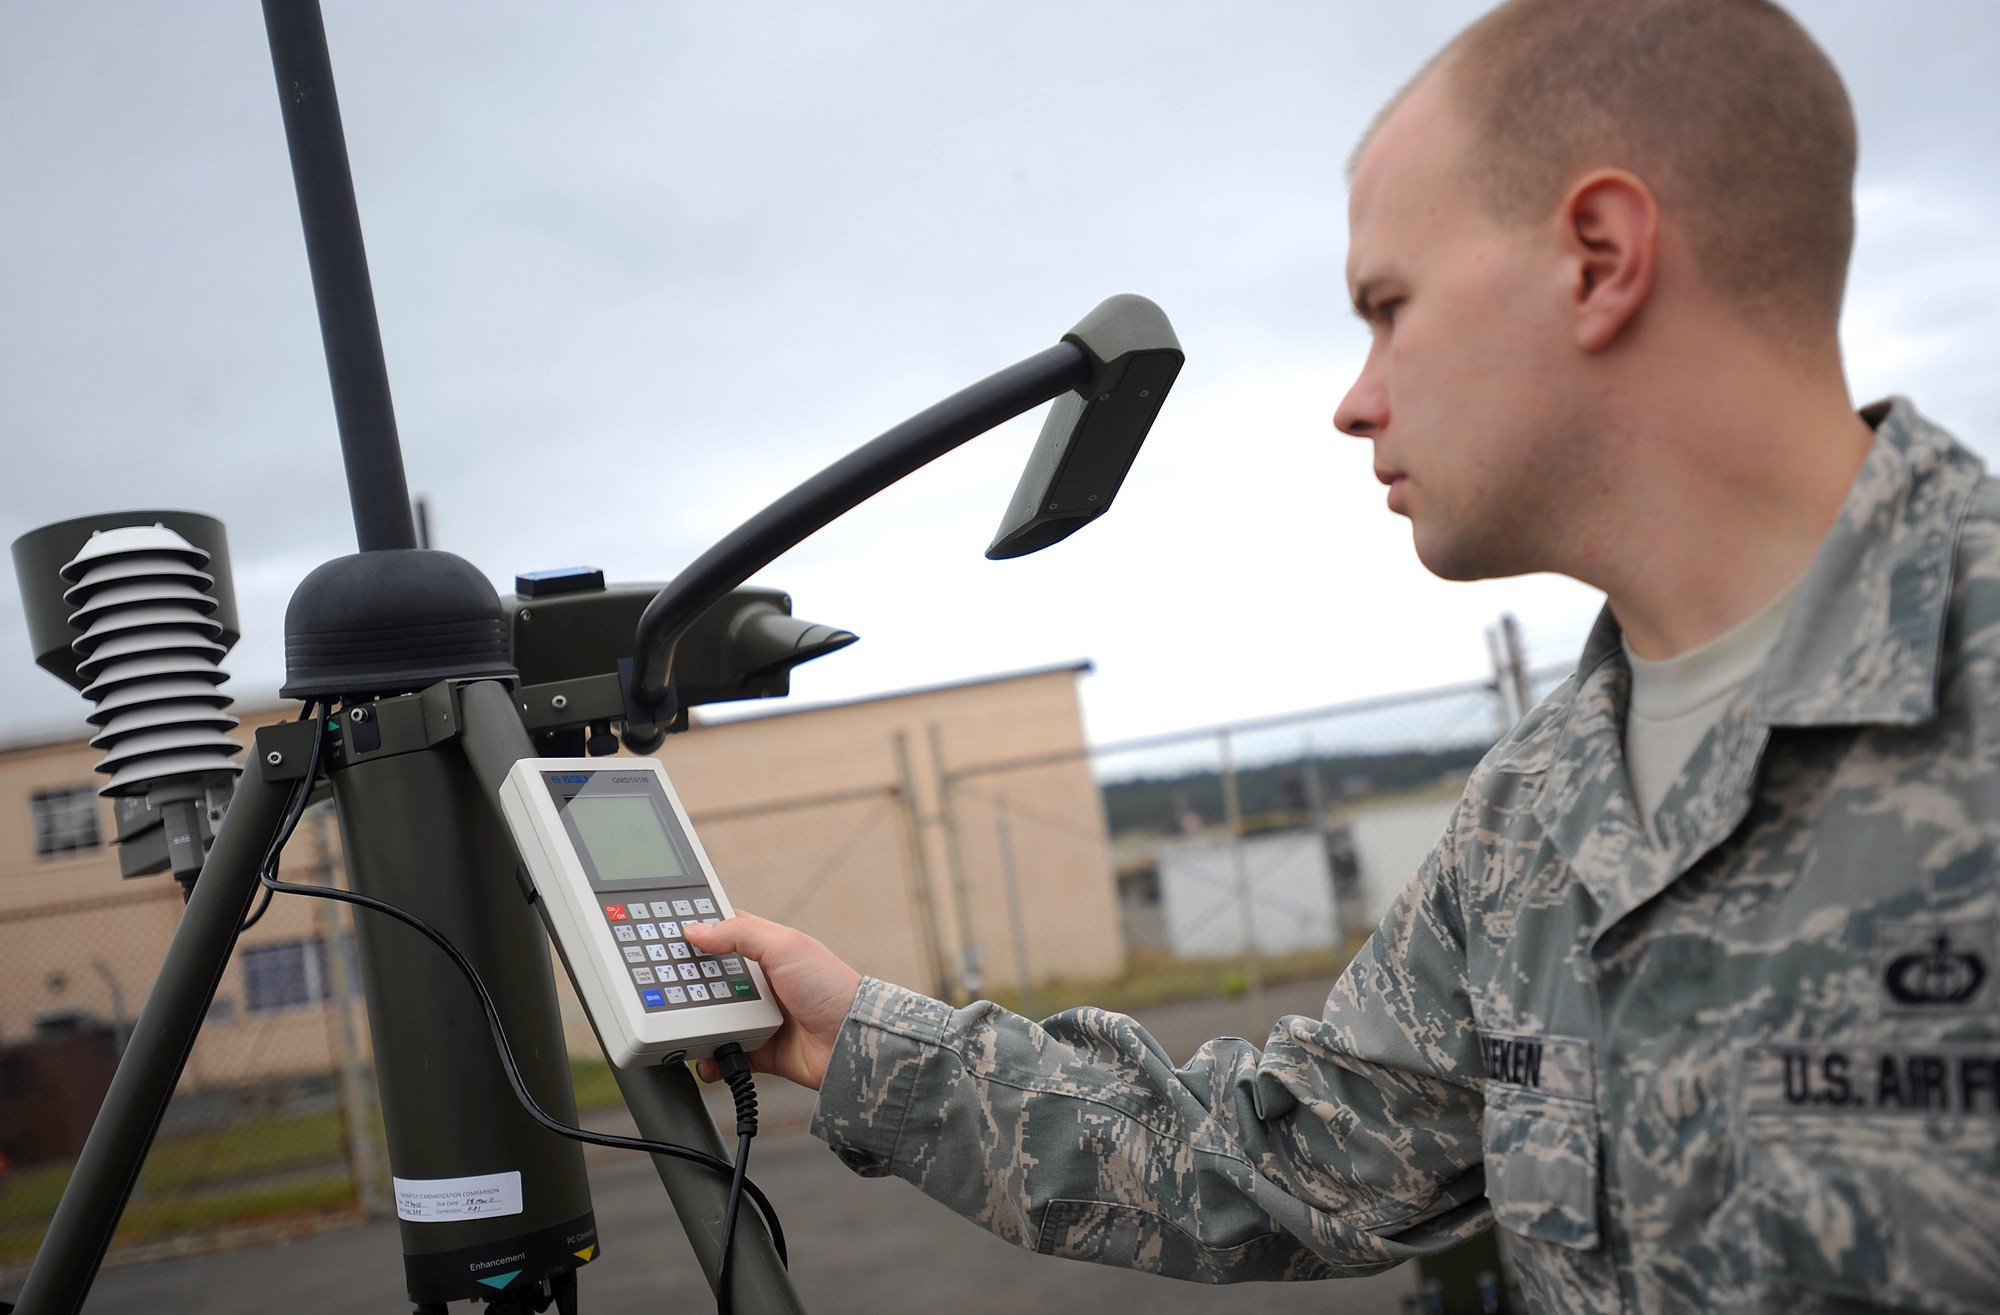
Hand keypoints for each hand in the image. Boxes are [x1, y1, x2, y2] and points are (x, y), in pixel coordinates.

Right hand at [684, 912, 861, 1089]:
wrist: (851, 1042)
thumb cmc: (830, 987)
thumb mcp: (784, 946)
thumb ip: (739, 934)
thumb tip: (696, 929)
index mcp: (766, 950)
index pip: (723, 933)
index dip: (698, 933)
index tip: (668, 936)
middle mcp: (760, 981)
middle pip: (710, 979)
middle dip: (688, 984)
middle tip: (662, 986)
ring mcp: (758, 1016)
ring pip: (712, 1017)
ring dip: (696, 1023)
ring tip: (681, 1024)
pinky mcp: (758, 1048)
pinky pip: (726, 1053)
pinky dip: (712, 1057)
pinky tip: (705, 1056)